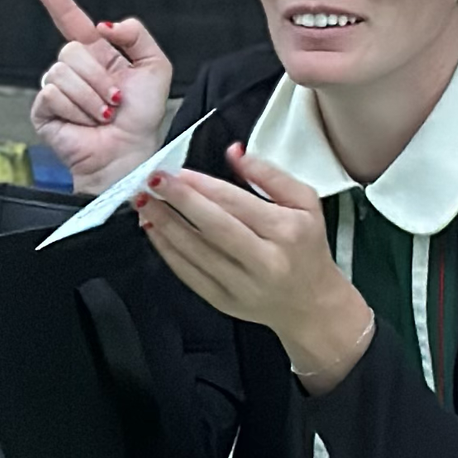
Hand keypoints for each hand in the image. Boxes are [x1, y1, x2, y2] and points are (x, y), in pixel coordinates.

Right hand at [24, 0, 174, 194]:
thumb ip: (137, 34)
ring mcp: (56, 88)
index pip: (68, 16)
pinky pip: (53, 93)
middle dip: (98, 77)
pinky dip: (76, 109)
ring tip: (102, 115)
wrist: (129, 155)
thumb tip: (105, 26)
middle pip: (71, 49)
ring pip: (62, 71)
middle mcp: (74, 68)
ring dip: (90, 97)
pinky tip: (86, 122)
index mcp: (96, 53)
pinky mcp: (43, 109)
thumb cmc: (142, 119)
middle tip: (113, 101)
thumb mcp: (156, 67)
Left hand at [137, 146, 376, 394]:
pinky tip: (154, 231)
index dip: (204, 187)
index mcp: (286, 232)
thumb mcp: (306, 203)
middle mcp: (264, 261)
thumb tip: (234, 152)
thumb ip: (270, 174)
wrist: (311, 305)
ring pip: (196, 253)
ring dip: (166, 225)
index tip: (179, 171)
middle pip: (214, 228)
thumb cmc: (306, 247)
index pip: (238, 204)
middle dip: (180, 202)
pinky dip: (167, 251)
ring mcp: (242, 286)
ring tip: (146, 203)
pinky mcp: (224, 302)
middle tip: (153, 181)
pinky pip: (189, 274)